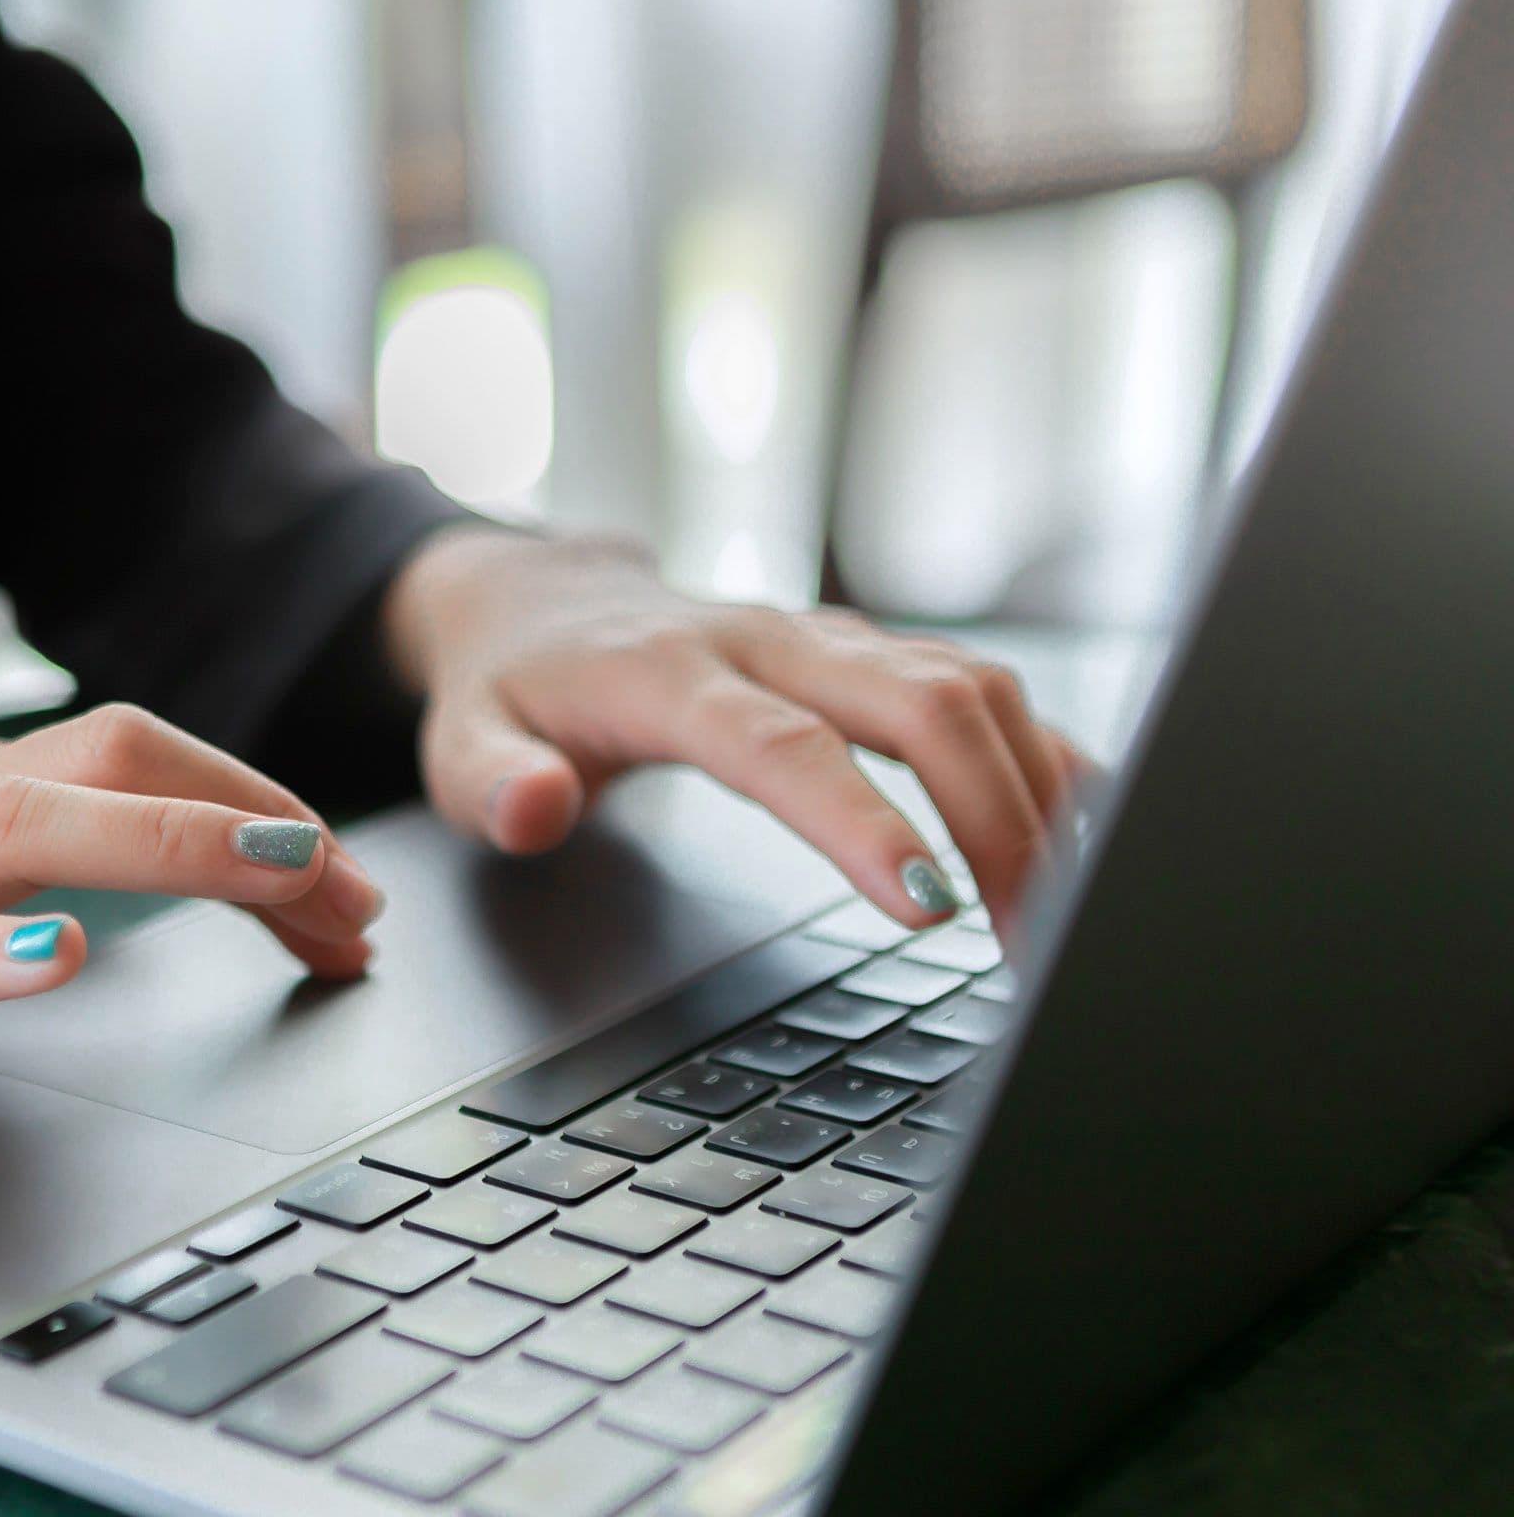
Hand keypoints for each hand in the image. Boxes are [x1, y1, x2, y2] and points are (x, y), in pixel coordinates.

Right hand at [0, 705, 381, 1127]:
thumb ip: (2, 850)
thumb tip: (144, 871)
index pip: (134, 756)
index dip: (256, 803)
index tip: (343, 882)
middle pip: (109, 763)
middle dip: (253, 818)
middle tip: (358, 900)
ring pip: (22, 830)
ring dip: (165, 845)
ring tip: (275, 872)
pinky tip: (58, 956)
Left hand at [382, 526, 1090, 925]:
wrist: (543, 600)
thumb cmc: (513, 688)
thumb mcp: (459, 741)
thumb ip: (489, 783)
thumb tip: (534, 808)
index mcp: (670, 672)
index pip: (785, 744)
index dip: (862, 820)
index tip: (930, 905)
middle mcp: (770, 639)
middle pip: (920, 702)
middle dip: (996, 819)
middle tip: (1034, 944)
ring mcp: (830, 639)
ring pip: (972, 685)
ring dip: (1036, 793)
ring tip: (1068, 913)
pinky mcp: (868, 653)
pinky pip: (985, 688)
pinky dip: (1045, 755)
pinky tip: (1086, 834)